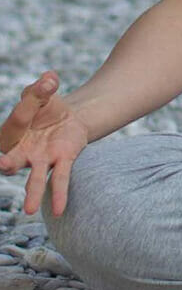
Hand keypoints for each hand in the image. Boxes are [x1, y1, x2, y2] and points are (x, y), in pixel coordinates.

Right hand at [0, 71, 88, 215]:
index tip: (41, 90)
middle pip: (12, 158)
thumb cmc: (45, 105)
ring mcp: (41, 159)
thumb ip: (41, 88)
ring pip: (35, 177)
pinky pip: (60, 179)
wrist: (67, 115)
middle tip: (2, 165)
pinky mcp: (61, 160)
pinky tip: (60, 210)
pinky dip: (60, 193)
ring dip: (33, 191)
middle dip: (5, 163)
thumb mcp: (41, 92)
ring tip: (29, 209)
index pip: (17, 120)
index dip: (28, 105)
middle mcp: (22, 150)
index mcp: (12, 132)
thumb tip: (50, 79)